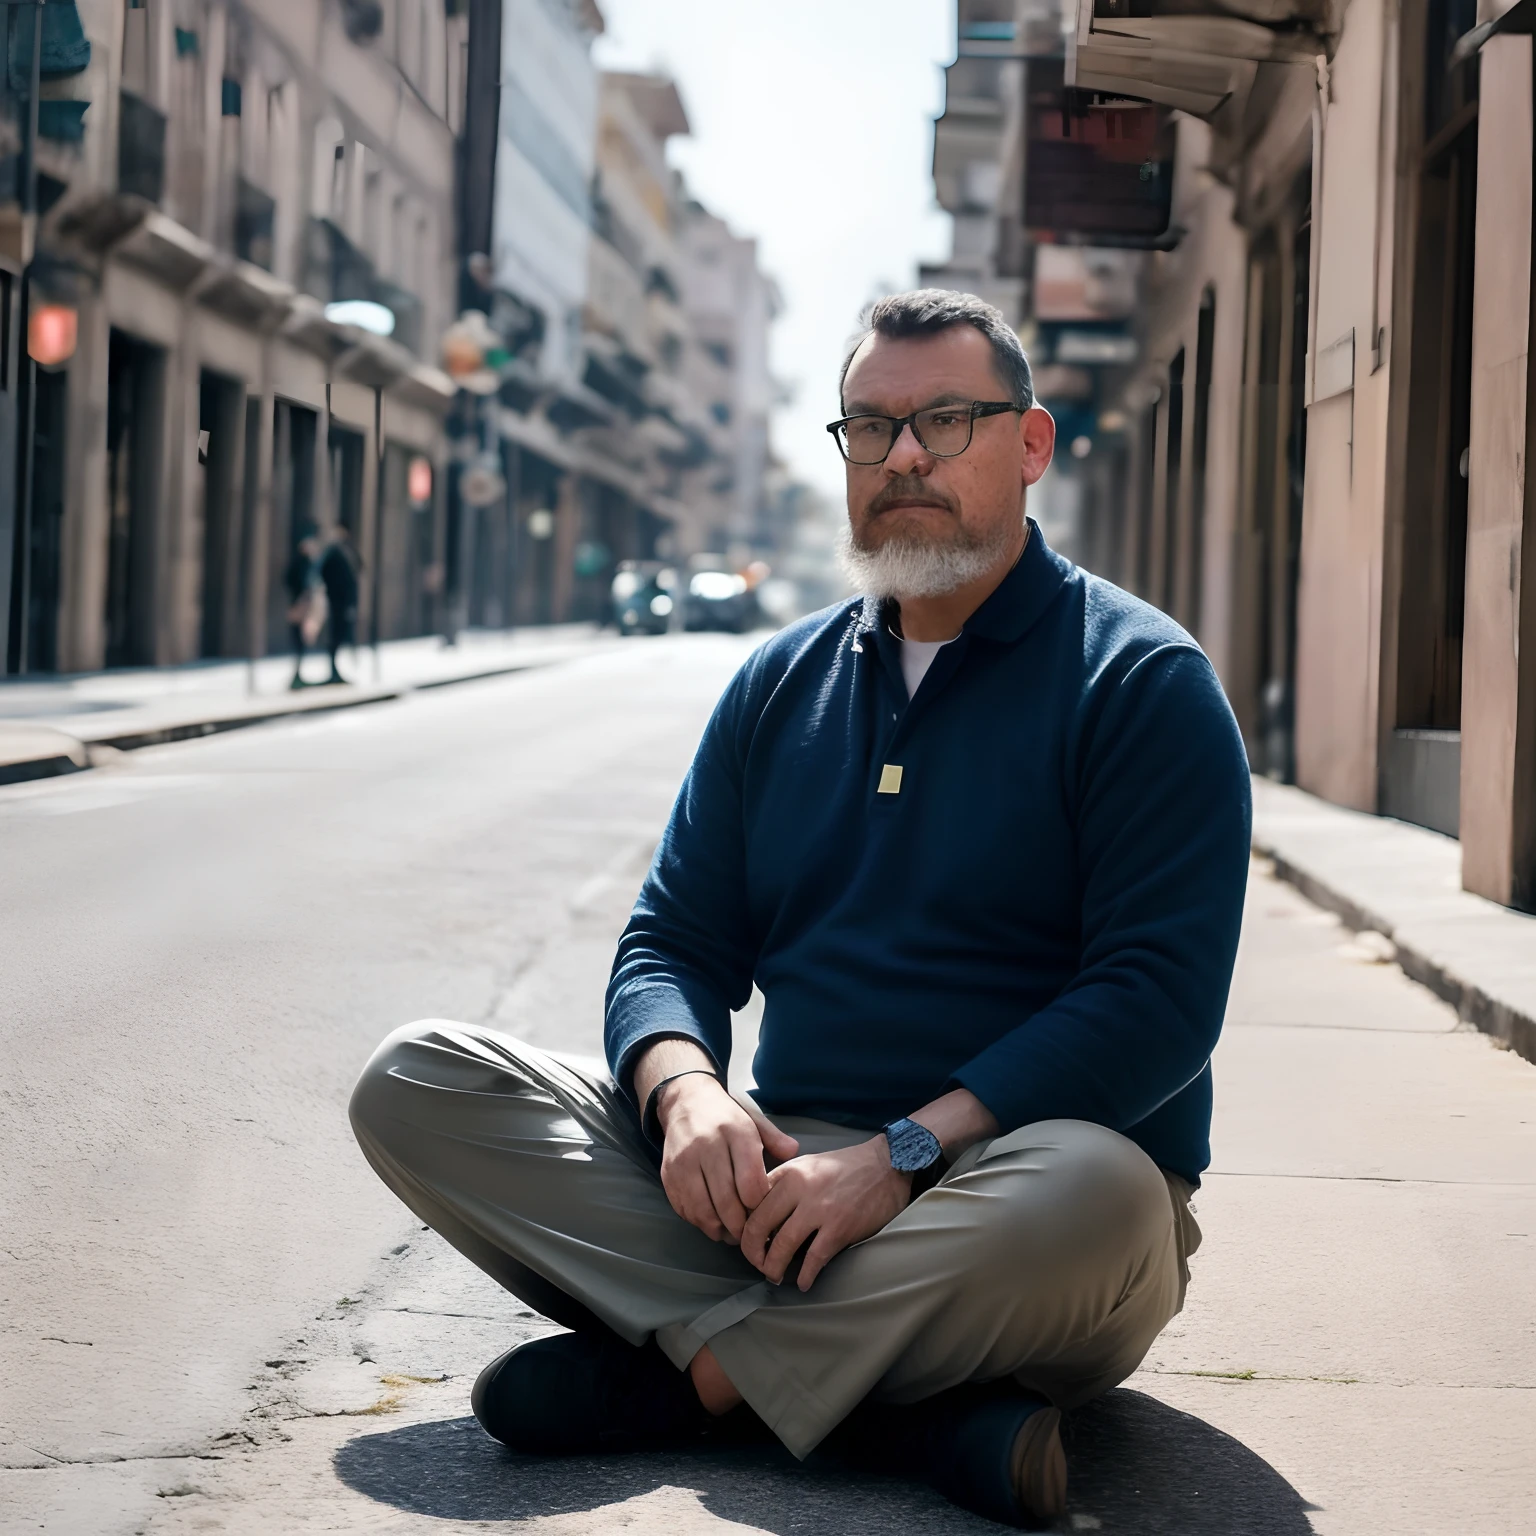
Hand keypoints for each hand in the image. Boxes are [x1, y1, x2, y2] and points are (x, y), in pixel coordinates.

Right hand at [657, 1073, 799, 1243]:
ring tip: (731, 1233)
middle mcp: (707, 1146)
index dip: (759, 1206)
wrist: (686, 1102)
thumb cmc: (725, 1116)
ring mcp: (684, 1161)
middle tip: (749, 1233)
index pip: (750, 1183)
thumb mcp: (753, 1120)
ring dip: (719, 1230)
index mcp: (735, 1132)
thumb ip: (774, 1138)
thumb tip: (793, 1152)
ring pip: (703, 1211)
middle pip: (727, 1202)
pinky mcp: (668, 1174)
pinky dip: (699, 1222)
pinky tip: (711, 1220)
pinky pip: (684, 1209)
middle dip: (740, 1226)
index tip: (764, 1211)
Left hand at [740, 1137, 910, 1290]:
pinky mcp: (840, 1228)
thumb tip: (758, 1213)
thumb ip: (782, 1183)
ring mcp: (819, 1208)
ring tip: (774, 1275)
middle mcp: (799, 1188)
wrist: (888, 1164)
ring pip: (781, 1247)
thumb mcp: (808, 1163)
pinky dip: (804, 1276)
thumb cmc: (845, 1167)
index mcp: (789, 1171)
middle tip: (757, 1263)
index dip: (741, 1226)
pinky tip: (804, 1282)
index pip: (750, 1202)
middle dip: (751, 1253)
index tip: (744, 1240)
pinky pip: (813, 1259)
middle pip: (758, 1227)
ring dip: (773, 1268)